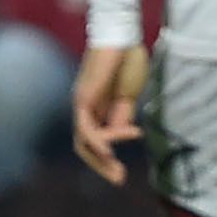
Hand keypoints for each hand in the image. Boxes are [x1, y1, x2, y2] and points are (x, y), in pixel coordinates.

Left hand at [71, 44, 149, 182]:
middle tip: (119, 180)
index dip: (111, 154)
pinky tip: (109, 153)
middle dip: (102, 166)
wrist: (122, 36)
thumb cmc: (126, 61)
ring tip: (119, 172)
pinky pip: (86, 129)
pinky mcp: (83, 98)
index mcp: (96, 108)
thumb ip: (122, 116)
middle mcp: (84, 108)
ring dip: (101, 161)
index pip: (95, 141)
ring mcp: (81, 104)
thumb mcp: (128, 96)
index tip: (134, 148)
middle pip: (84, 147)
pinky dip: (98, 143)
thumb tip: (119, 135)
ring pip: (83, 143)